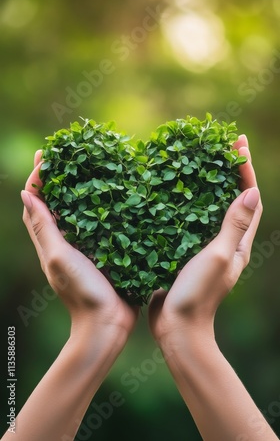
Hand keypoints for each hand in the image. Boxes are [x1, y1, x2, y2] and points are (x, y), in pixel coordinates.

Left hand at [22, 150, 138, 340]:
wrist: (107, 323)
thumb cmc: (81, 291)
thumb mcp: (59, 257)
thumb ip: (43, 228)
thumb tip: (26, 194)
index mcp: (47, 243)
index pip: (35, 203)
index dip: (37, 179)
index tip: (44, 155)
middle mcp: (61, 243)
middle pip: (51, 205)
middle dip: (54, 179)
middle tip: (64, 155)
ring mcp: (81, 248)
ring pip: (73, 213)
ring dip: (74, 191)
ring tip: (84, 169)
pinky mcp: (100, 253)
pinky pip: (94, 225)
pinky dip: (94, 209)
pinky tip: (108, 198)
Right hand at [149, 135, 262, 343]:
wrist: (176, 328)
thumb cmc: (198, 294)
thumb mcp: (218, 256)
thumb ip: (233, 226)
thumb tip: (251, 191)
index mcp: (238, 244)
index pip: (250, 201)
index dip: (246, 172)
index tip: (238, 145)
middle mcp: (226, 244)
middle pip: (233, 201)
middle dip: (230, 173)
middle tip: (219, 146)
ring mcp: (205, 249)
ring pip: (210, 211)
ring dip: (208, 186)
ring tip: (197, 163)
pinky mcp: (186, 254)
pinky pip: (190, 223)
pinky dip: (187, 206)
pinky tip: (172, 197)